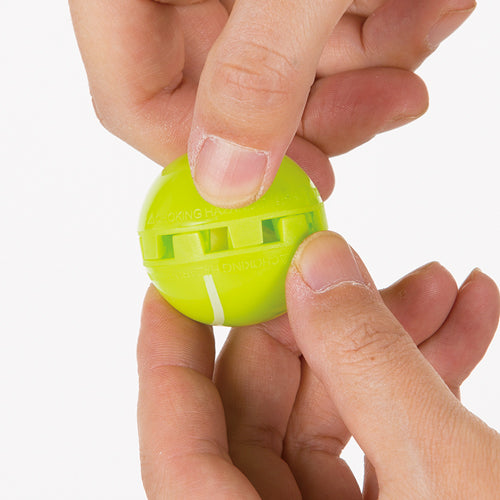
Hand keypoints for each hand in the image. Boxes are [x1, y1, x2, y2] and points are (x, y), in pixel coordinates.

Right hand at [69, 0, 473, 206]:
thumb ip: (257, 71)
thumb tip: (227, 181)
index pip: (133, 102)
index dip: (205, 159)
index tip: (282, 186)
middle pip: (220, 97)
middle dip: (312, 114)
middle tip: (387, 107)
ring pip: (282, 72)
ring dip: (367, 66)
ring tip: (432, 20)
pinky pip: (322, 32)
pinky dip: (384, 28)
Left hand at [137, 231, 498, 497]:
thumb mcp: (451, 475)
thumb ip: (371, 360)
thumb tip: (316, 265)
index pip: (177, 446)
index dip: (168, 356)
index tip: (173, 286)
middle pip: (261, 413)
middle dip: (316, 329)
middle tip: (358, 270)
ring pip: (324, 419)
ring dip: (382, 348)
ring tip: (440, 290)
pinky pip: (373, 444)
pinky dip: (410, 389)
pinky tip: (459, 332)